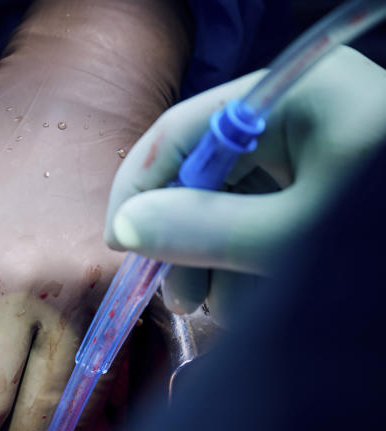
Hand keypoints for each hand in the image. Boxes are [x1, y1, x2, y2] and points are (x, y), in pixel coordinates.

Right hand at [105, 46, 385, 324]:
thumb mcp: (292, 239)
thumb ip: (202, 231)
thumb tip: (126, 229)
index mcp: (291, 96)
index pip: (182, 131)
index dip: (140, 188)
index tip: (120, 249)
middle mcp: (300, 113)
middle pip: (206, 172)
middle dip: (186, 239)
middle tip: (182, 302)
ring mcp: (317, 150)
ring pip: (233, 203)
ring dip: (218, 263)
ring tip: (225, 313)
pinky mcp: (329, 187)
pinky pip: (266, 218)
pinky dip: (251, 262)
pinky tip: (256, 303)